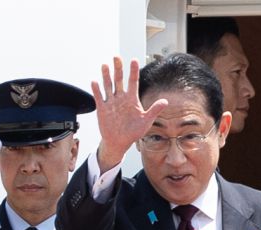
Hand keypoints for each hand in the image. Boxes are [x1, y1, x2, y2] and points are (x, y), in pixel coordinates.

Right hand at [92, 57, 167, 172]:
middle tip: (117, 57)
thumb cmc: (133, 132)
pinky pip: (99, 98)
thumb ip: (154, 110)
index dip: (133, 71)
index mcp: (132, 99)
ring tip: (105, 66)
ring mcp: (111, 102)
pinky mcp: (102, 109)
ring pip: (108, 86)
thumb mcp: (146, 121)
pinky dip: (96, 90)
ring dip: (106, 76)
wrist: (119, 142)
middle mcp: (121, 98)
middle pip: (119, 80)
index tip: (133, 60)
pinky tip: (94, 82)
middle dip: (118, 68)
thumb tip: (165, 101)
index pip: (133, 81)